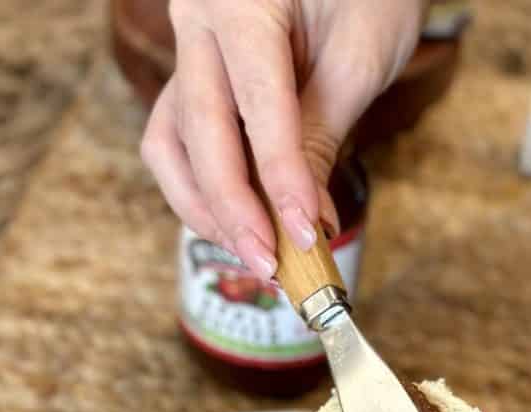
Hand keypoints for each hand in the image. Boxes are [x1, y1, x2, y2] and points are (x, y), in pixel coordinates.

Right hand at [140, 0, 424, 277]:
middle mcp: (197, 20)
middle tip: (270, 266)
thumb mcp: (359, 52)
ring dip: (206, 209)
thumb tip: (305, 221)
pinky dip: (206, 190)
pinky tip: (244, 224)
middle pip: (197, 132)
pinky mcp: (194, 80)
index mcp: (240, 0)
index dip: (279, 177)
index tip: (305, 234)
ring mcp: (188, 51)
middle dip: (233, 211)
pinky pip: (179, 143)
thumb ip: (322, 132)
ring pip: (170, 145)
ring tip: (256, 254)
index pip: (255, 104)